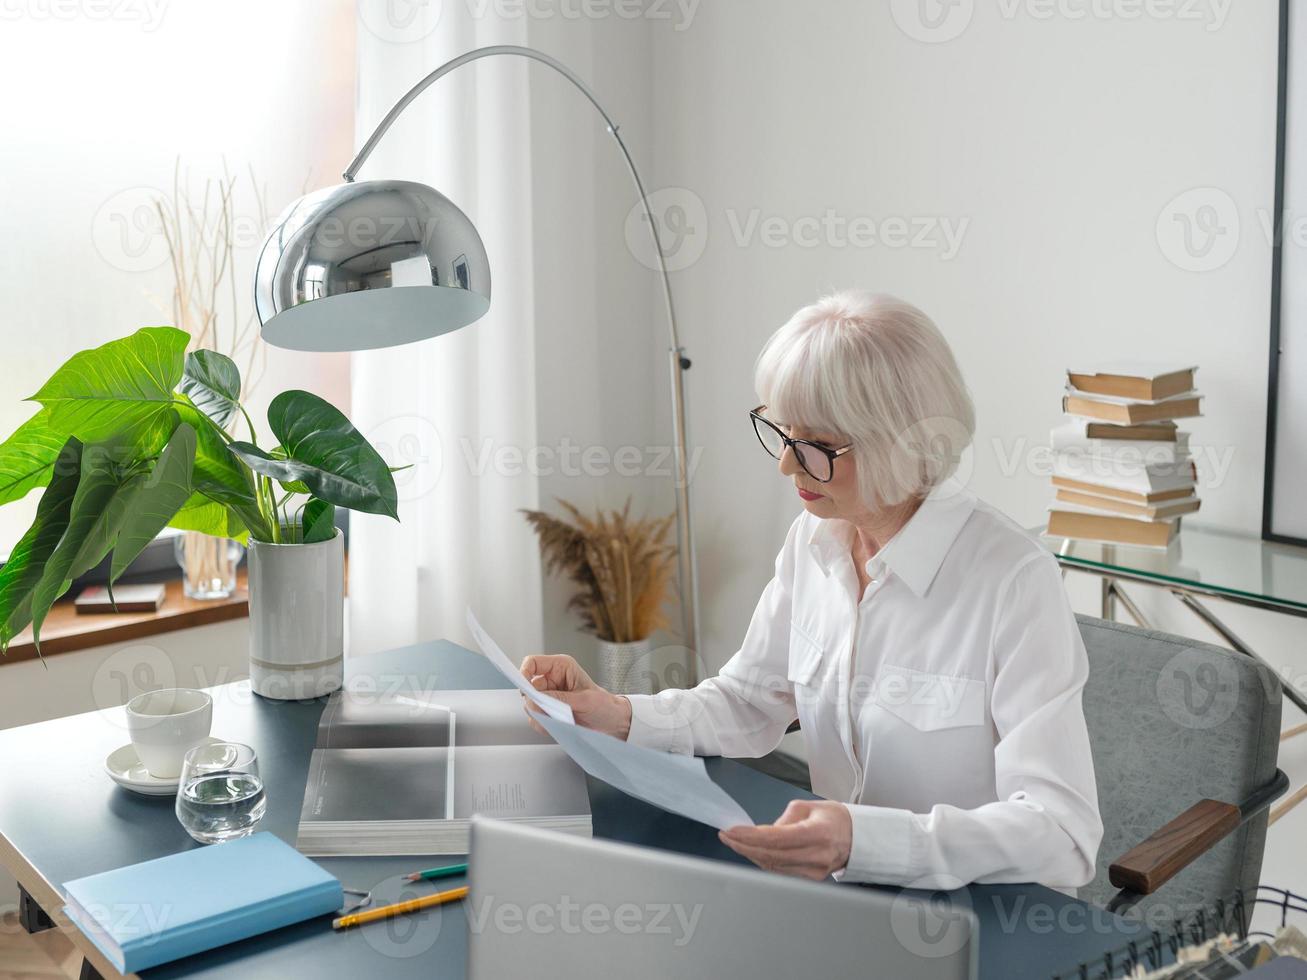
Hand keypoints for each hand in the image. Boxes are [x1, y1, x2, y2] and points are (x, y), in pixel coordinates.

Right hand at [520, 654, 633, 739]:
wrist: (612, 723)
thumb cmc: (603, 705)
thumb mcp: (584, 700)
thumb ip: (559, 699)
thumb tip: (535, 700)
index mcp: (561, 667)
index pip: (532, 663)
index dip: (524, 673)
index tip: (525, 690)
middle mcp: (552, 680)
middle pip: (527, 686)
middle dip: (534, 701)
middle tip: (548, 711)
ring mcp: (549, 696)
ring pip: (529, 704)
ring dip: (540, 714)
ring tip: (560, 719)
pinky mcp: (548, 711)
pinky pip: (535, 717)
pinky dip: (543, 724)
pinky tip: (558, 725)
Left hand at [718, 800, 851, 879]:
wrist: (856, 838)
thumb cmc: (834, 818)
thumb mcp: (809, 807)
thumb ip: (784, 819)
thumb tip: (763, 832)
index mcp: (817, 833)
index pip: (776, 839)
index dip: (750, 837)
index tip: (731, 831)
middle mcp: (816, 855)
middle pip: (771, 856)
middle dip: (743, 846)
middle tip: (726, 836)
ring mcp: (813, 870)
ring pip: (772, 866)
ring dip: (750, 854)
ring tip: (734, 841)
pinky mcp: (810, 878)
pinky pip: (780, 870)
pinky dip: (762, 860)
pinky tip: (752, 850)